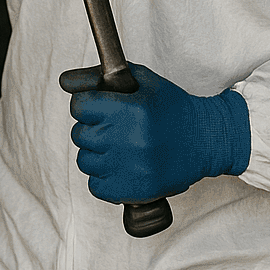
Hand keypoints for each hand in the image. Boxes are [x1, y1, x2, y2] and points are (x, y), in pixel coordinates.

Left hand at [59, 62, 249, 204]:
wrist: (206, 141)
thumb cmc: (173, 109)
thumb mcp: (142, 81)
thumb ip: (100, 77)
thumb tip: (64, 81)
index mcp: (130, 110)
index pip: (79, 106)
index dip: (87, 105)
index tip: (98, 107)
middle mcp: (128, 140)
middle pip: (80, 134)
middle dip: (92, 128)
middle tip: (113, 127)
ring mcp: (130, 169)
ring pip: (85, 161)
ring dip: (96, 154)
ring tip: (118, 148)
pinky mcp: (133, 191)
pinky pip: (95, 186)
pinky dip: (103, 178)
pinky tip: (120, 166)